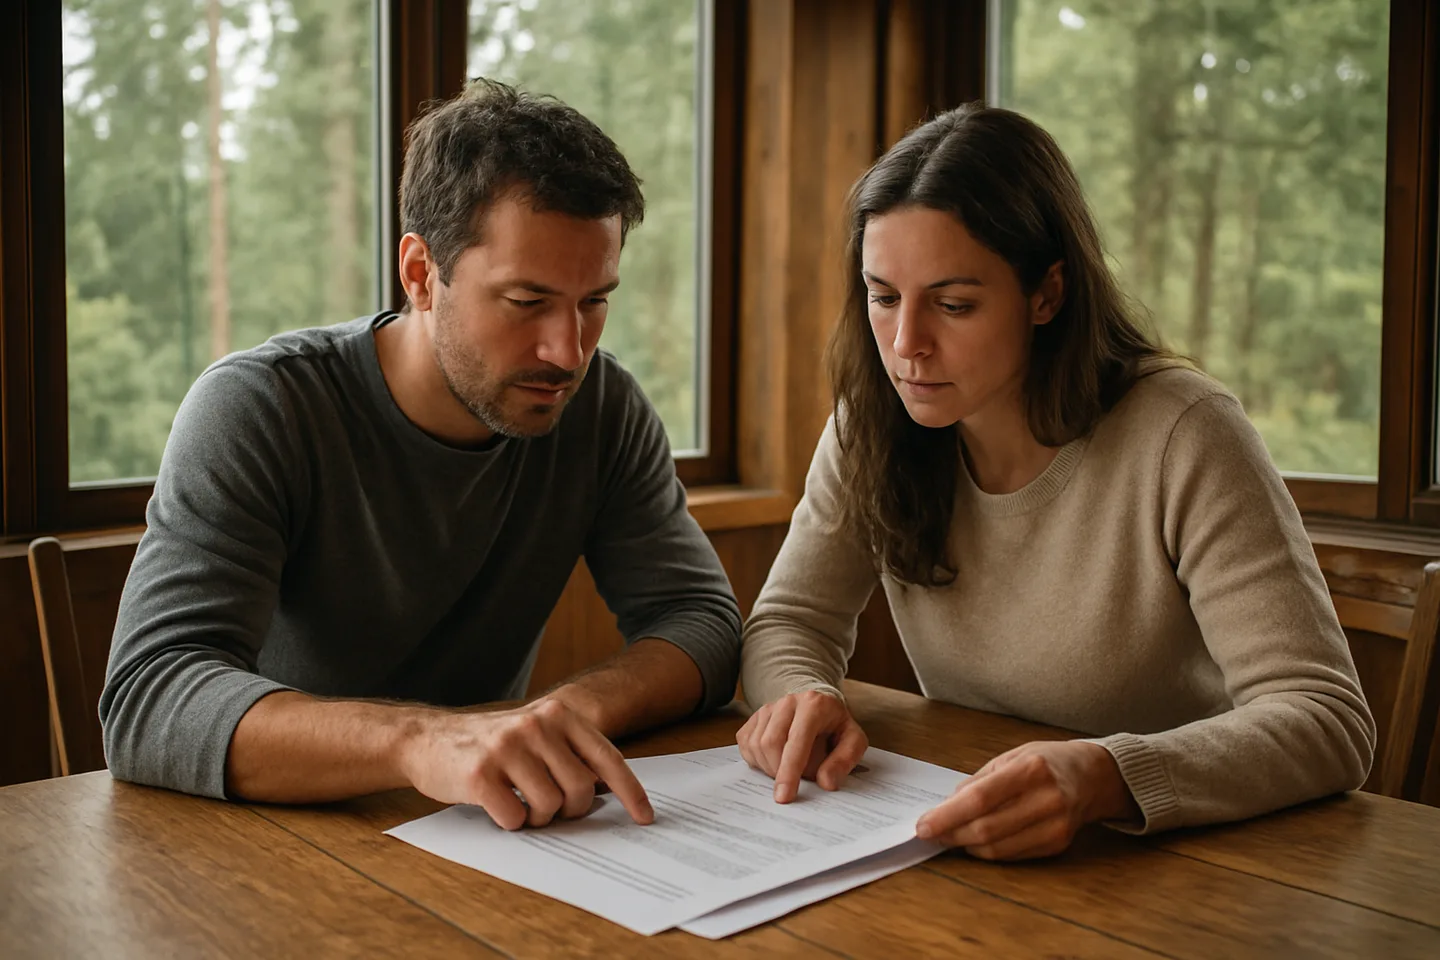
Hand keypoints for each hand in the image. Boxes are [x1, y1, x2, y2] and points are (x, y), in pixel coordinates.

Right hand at [398, 697, 652, 830]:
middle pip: (581, 790)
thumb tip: (613, 793)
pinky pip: (515, 818)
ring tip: (520, 804)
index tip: (645, 817)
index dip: (631, 792)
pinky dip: (511, 823)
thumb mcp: (536, 735)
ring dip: (538, 818)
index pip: (607, 758)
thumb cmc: (492, 744)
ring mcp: (507, 748)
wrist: (427, 738)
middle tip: (548, 808)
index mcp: (558, 714)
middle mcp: (536, 725)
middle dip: (570, 811)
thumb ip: (572, 754)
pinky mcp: (479, 774)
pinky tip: (497, 806)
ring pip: (550, 807)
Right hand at [736, 690, 868, 802]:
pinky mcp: (754, 717)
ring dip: (769, 768)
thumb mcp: (853, 741)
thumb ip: (844, 760)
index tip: (784, 797)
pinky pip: (746, 744)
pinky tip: (774, 761)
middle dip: (779, 772)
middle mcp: (787, 702)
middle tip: (794, 783)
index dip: (789, 771)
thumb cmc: (836, 725)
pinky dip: (758, 761)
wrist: (820, 705)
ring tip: (788, 769)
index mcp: (813, 705)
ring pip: (756, 745)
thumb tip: (826, 782)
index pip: (796, 741)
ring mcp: (768, 708)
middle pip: (770, 743)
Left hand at [915, 741, 1137, 860]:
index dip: (947, 816)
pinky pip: (1013, 855)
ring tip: (950, 836)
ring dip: (966, 846)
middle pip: (986, 828)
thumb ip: (979, 781)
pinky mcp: (1058, 844)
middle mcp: (1046, 799)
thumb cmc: (1046, 761)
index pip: (979, 799)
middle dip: (951, 834)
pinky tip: (975, 842)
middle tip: (931, 832)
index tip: (923, 825)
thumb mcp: (1011, 757)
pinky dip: (988, 851)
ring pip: (998, 848)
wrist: (1092, 776)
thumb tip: (947, 806)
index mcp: (1030, 769)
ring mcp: (1056, 825)